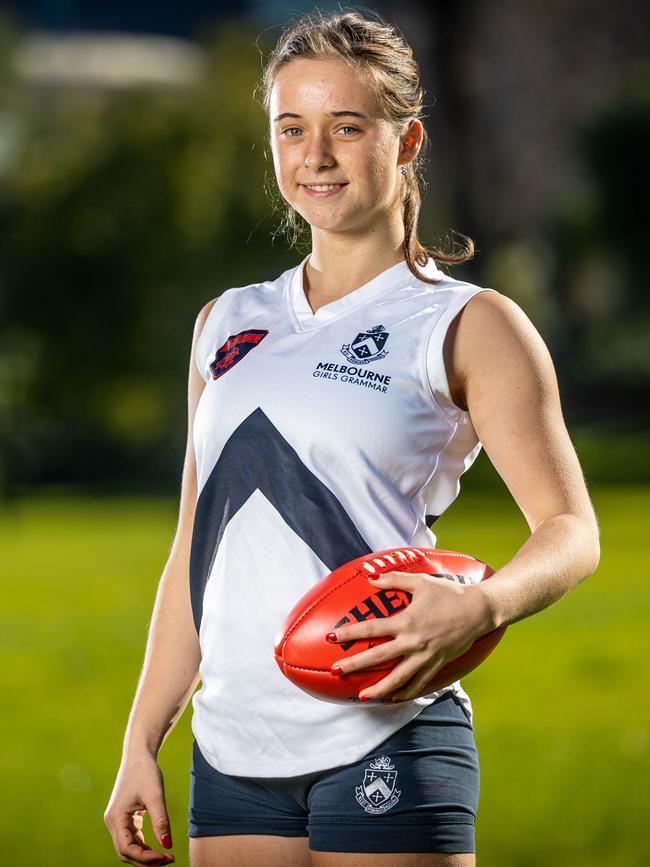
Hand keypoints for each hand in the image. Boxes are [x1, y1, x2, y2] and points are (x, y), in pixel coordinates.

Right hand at [104, 753, 174, 864]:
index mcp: (116, 818)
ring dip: (145, 855)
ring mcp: (117, 821)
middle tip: (168, 860)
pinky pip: (132, 839)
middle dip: (146, 860)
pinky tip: (158, 847)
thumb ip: (160, 821)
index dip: (145, 858)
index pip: (127, 848)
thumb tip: (167, 845)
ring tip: (166, 856)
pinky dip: (144, 846)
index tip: (165, 857)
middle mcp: (113, 822)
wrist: (139, 755)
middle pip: (126, 852)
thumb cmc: (146, 771)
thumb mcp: (155, 795)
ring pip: (129, 847)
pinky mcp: (125, 818)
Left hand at [327, 569, 494, 701]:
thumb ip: (394, 580)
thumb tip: (370, 579)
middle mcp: (413, 642)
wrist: (479, 610)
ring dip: (379, 689)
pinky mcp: (437, 665)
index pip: (371, 629)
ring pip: (398, 679)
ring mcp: (426, 656)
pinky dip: (405, 693)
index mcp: (406, 621)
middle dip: (355, 665)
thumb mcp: (421, 582)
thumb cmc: (449, 593)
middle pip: (378, 658)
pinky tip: (393, 698)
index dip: (350, 633)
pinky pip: (419, 683)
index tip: (332, 637)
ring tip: (363, 696)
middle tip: (336, 671)